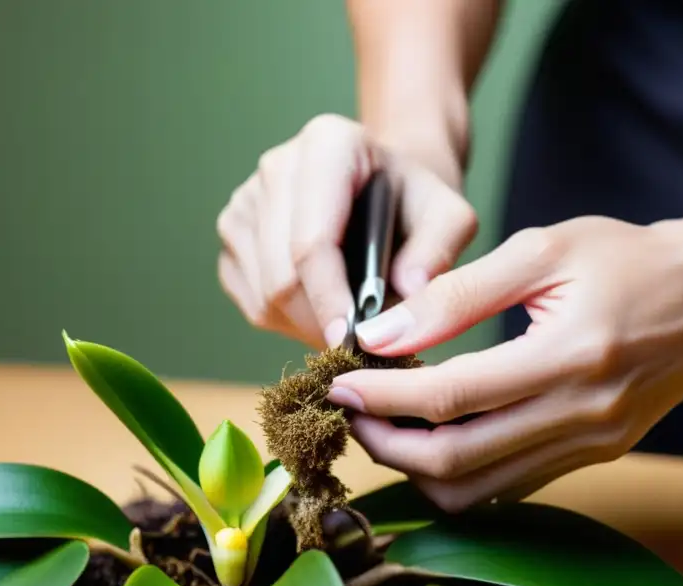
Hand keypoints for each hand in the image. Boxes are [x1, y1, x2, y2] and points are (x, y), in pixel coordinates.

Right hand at [216, 114, 476, 348]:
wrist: (384, 195)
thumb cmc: (415, 206)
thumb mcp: (450, 218)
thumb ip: (440, 248)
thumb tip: (409, 288)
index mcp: (328, 144)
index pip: (313, 240)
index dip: (329, 299)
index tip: (350, 341)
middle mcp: (276, 166)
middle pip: (282, 276)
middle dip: (321, 322)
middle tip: (361, 345)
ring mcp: (245, 201)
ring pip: (264, 295)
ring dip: (306, 326)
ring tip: (349, 323)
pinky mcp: (232, 236)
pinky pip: (250, 301)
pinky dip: (286, 322)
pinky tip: (321, 309)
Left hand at [325, 216, 682, 511]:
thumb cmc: (627, 262)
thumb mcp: (542, 251)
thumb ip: (458, 295)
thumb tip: (384, 333)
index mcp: (568, 357)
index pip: (450, 398)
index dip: (382, 396)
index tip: (339, 382)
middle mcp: (579, 416)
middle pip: (454, 461)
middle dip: (385, 443)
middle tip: (351, 410)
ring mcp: (586, 448)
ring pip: (475, 491)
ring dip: (414, 466)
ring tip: (385, 424)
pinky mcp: (588, 460)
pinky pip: (504, 488)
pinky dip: (456, 472)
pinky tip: (432, 435)